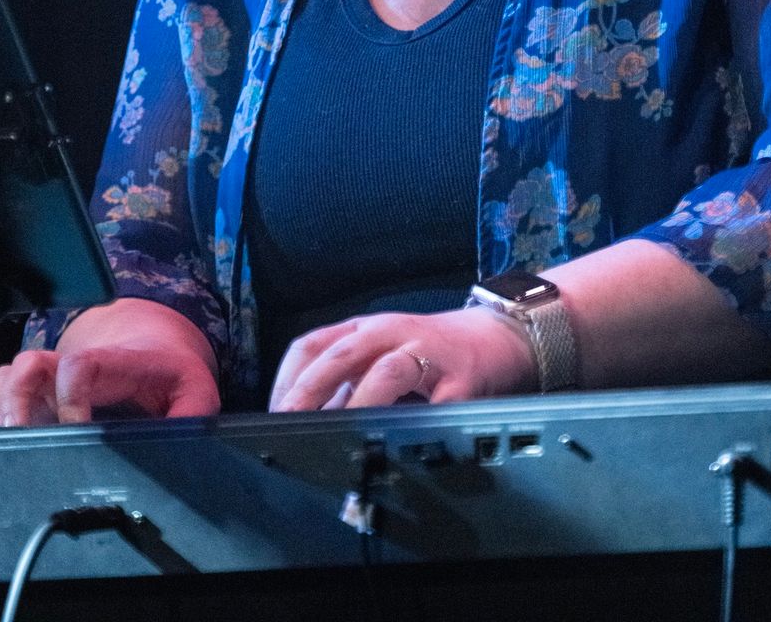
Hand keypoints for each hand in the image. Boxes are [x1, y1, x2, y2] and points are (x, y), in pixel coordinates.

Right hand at [0, 342, 221, 426]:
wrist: (155, 347)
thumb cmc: (171, 374)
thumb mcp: (196, 392)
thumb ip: (192, 417)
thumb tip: (181, 449)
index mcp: (113, 364)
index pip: (79, 366)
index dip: (69, 397)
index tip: (75, 428)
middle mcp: (73, 366)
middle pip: (27, 365)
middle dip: (14, 400)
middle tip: (18, 439)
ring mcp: (51, 379)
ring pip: (6, 378)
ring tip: (2, 447)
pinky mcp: (37, 395)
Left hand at [269, 306, 537, 411]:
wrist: (498, 337)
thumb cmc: (432, 352)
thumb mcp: (382, 357)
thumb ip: (347, 384)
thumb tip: (305, 419)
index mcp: (365, 330)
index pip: (311, 345)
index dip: (287, 379)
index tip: (272, 413)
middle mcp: (390, 334)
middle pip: (339, 354)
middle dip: (308, 391)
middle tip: (288, 423)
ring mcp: (426, 352)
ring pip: (385, 371)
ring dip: (359, 403)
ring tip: (340, 431)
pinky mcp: (461, 377)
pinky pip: (436, 401)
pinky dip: (417, 420)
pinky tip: (403, 440)